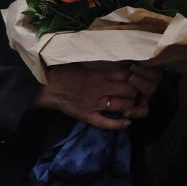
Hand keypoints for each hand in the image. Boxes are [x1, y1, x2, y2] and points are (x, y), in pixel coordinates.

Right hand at [29, 63, 158, 129]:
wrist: (48, 88)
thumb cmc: (65, 74)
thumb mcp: (85, 65)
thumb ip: (101, 66)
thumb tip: (115, 61)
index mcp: (100, 75)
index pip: (125, 75)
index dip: (134, 77)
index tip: (138, 78)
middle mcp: (100, 90)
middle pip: (127, 90)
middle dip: (135, 91)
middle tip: (136, 92)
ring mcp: (94, 104)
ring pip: (120, 105)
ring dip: (130, 105)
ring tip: (132, 103)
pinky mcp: (87, 116)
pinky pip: (106, 123)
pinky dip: (118, 124)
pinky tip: (127, 122)